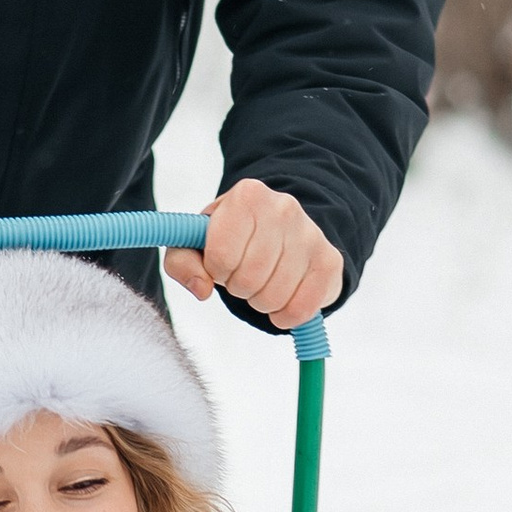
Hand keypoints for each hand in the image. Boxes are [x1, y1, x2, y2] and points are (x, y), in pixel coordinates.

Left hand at [164, 181, 340, 332]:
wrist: (279, 226)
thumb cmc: (230, 236)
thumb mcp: (195, 241)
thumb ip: (181, 262)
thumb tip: (201, 289)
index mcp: (247, 196)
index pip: (221, 256)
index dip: (216, 269)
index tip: (222, 260)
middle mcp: (283, 207)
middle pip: (248, 280)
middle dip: (239, 287)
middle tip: (243, 273)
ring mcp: (311, 233)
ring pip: (274, 297)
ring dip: (261, 301)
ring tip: (262, 282)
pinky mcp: (330, 261)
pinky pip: (302, 309)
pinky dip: (286, 315)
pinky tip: (283, 298)